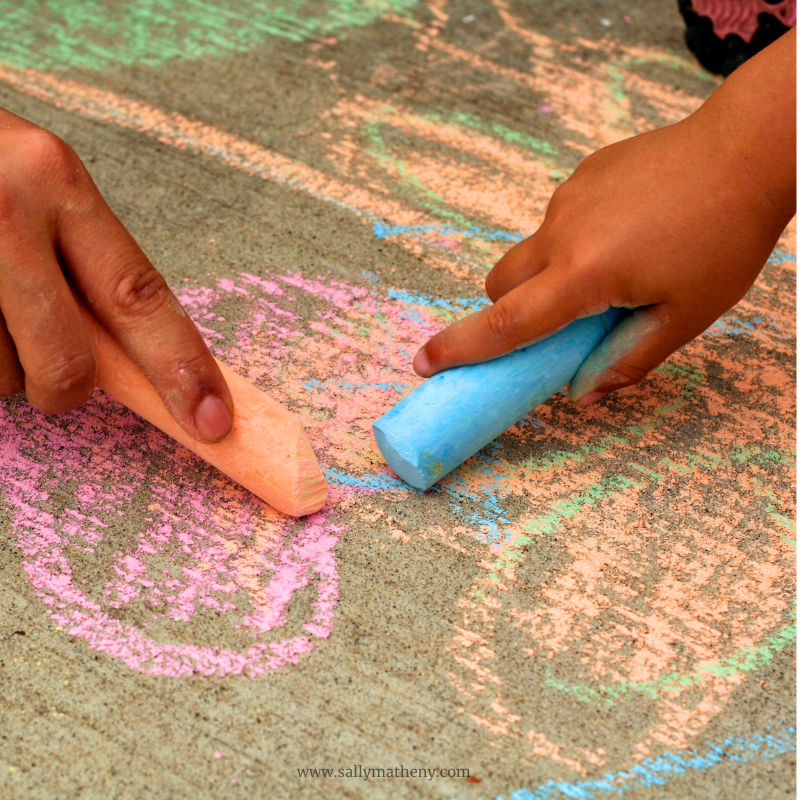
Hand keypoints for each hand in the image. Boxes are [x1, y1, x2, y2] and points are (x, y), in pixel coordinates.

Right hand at [0, 109, 232, 440]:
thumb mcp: (36, 188)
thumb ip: (83, 264)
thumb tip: (135, 361)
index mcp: (56, 181)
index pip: (138, 296)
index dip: (182, 368)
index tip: (214, 422)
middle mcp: (4, 211)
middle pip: (68, 364)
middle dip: (66, 388)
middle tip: (51, 371)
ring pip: (1, 376)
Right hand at [413, 29, 794, 405]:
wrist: (747, 148)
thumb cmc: (724, 237)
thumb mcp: (685, 316)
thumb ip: (627, 359)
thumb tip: (582, 391)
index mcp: (583, 274)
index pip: (506, 323)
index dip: (461, 348)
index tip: (423, 363)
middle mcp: (561, 233)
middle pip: (499, 284)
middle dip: (510, 311)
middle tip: (557, 322)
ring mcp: (569, 198)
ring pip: (530, 252)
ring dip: (548, 275)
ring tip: (616, 269)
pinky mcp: (582, 175)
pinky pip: (559, 220)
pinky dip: (574, 241)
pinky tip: (630, 230)